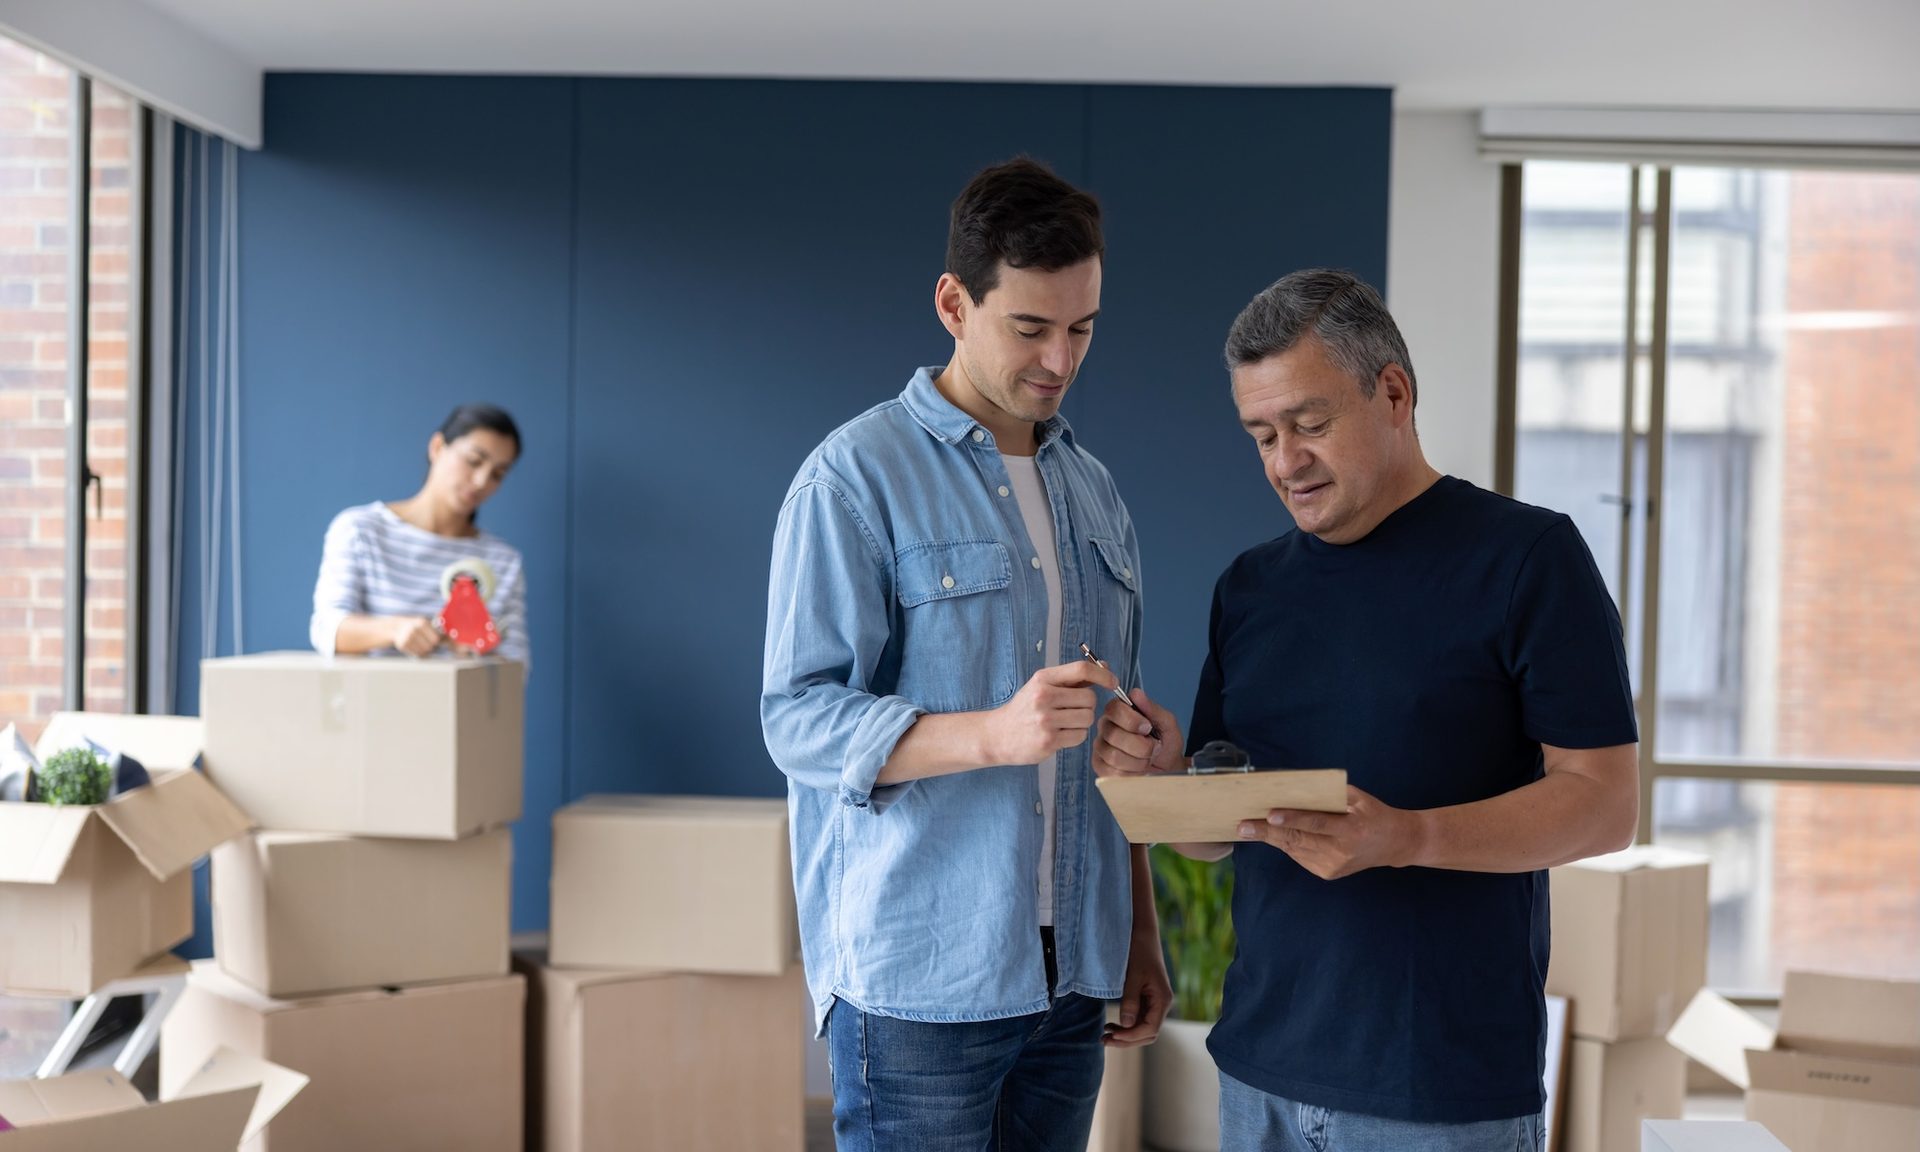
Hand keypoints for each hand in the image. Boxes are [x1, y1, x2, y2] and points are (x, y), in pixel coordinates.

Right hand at [390, 616, 441, 657]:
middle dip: (431, 646)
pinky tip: (416, 647)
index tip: (435, 640)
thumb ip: (436, 630)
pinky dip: (418, 653)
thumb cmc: (415, 626)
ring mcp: (407, 638)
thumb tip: (449, 638)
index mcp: (422, 623)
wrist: (396, 627)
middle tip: (427, 643)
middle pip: (430, 646)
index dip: (437, 641)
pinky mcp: (403, 645)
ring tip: (421, 644)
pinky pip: (416, 654)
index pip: (436, 639)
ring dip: (425, 651)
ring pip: (423, 652)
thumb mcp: (424, 623)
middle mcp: (414, 630)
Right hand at [983, 660, 1116, 764]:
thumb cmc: (1026, 708)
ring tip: (1065, 723)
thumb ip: (1073, 679)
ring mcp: (1045, 720)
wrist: (998, 735)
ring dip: (1082, 722)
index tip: (1113, 682)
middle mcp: (1043, 697)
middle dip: (1087, 706)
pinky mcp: (1048, 741)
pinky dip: (1075, 736)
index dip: (1103, 675)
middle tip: (1073, 710)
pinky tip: (1060, 735)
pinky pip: (1080, 736)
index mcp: (1043, 679)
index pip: (1081, 669)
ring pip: (1088, 719)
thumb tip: (1105, 667)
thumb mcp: (1043, 686)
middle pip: (1090, 699)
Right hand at [1093, 688, 1183, 776]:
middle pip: (1114, 735)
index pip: (1114, 709)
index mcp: (1119, 712)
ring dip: (1138, 761)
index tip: (1148, 728)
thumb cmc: (1166, 743)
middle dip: (1141, 746)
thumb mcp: (1166, 723)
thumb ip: (1152, 708)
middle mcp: (1106, 727)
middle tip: (1153, 747)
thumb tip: (1136, 693)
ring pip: (1114, 756)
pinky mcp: (1101, 768)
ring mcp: (1101, 748)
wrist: (1169, 769)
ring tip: (1147, 759)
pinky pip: (1112, 772)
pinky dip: (1132, 773)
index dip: (1132, 721)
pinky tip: (1139, 770)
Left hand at [1104, 928, 1172, 1047]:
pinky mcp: (1146, 999)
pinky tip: (1111, 1026)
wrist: (1142, 934)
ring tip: (1104, 1035)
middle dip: (1127, 1040)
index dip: (1131, 1036)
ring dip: (1125, 1035)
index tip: (1112, 1035)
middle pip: (1147, 1033)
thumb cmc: (1139, 951)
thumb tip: (1126, 1025)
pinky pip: (1137, 1019)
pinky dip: (1125, 1025)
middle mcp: (1161, 1004)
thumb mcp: (1133, 976)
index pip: (1150, 1029)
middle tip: (1104, 1040)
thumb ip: (1131, 1000)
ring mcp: (1154, 1003)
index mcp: (1162, 1000)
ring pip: (1141, 1028)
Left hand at [1236, 786, 1424, 879]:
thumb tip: (1291, 789)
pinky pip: (1300, 855)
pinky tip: (1272, 834)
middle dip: (1267, 832)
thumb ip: (1328, 795)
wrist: (1394, 843)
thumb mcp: (1357, 798)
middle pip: (1299, 839)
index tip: (1270, 815)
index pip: (1317, 823)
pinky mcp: (1327, 873)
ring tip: (1248, 828)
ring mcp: (1333, 866)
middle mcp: (1342, 851)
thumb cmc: (1372, 812)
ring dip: (1270, 838)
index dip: (1293, 819)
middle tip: (1242, 826)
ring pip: (1294, 849)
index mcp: (1353, 829)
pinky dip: (1285, 843)